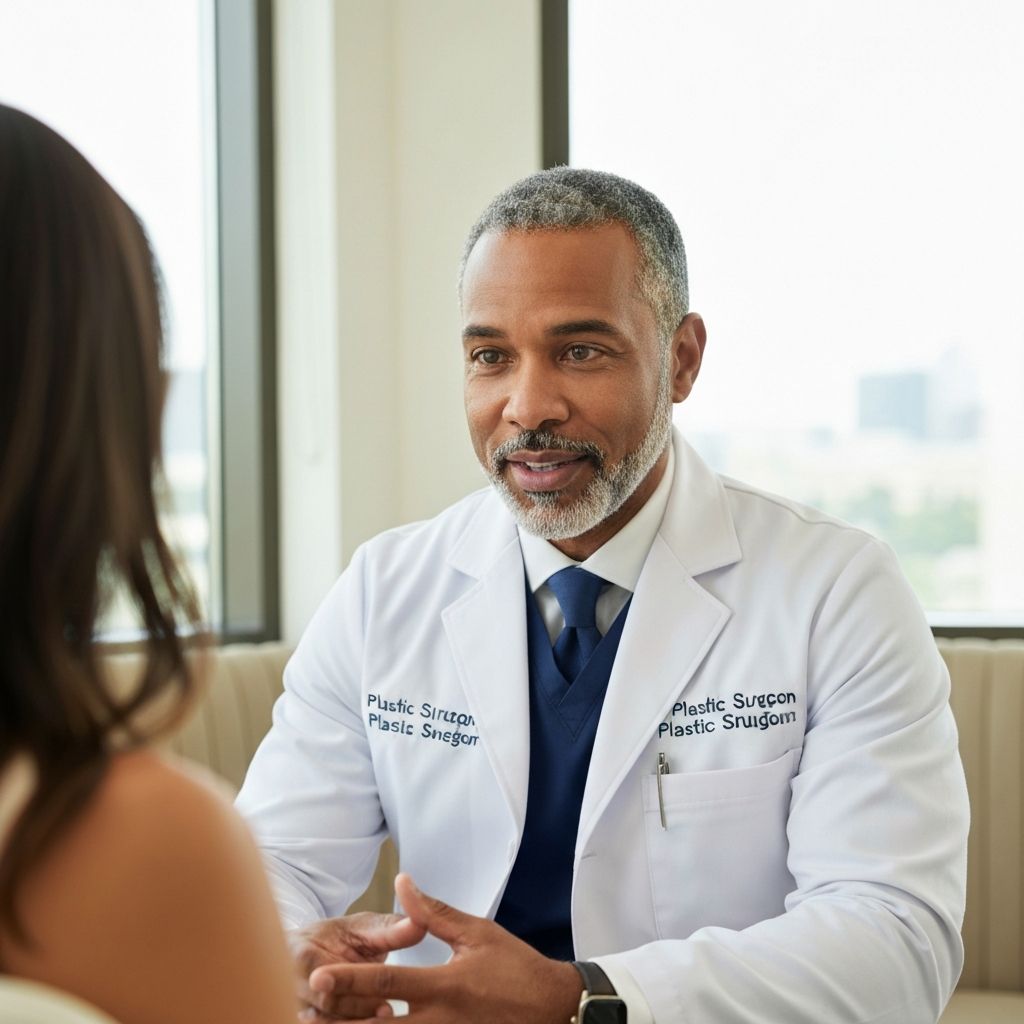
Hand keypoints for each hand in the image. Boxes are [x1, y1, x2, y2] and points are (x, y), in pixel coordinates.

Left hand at [306, 874, 583, 1023]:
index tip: (320, 977)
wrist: (554, 1009)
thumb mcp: (477, 933)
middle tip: (310, 1014)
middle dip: (342, 1023)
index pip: (388, 983)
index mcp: (444, 985)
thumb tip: (402, 883)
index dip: (350, 981)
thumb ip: (434, 913)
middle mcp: (440, 1021)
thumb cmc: (516, 967)